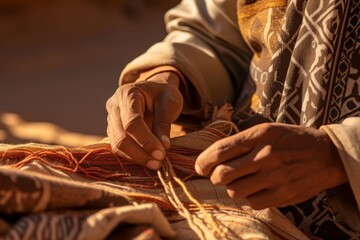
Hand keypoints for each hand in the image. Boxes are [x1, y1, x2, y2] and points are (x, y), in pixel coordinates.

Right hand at [106, 71, 182, 169]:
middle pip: (121, 136)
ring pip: (117, 145)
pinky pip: (119, 148)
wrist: (155, 91)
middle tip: (159, 162)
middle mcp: (114, 106)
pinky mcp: (113, 131)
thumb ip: (164, 123)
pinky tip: (148, 160)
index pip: (132, 123)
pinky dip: (133, 157)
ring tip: (156, 164)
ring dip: (136, 158)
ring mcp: (111, 120)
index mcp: (128, 94)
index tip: (161, 153)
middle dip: (140, 153)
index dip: (146, 141)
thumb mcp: (170, 102)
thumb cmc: (163, 94)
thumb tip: (163, 146)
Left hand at [195, 123, 347, 208]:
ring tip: (239, 180)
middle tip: (217, 175)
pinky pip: (252, 202)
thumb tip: (212, 158)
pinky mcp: (283, 195)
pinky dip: (247, 197)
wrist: (326, 155)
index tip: (200, 166)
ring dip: (231, 187)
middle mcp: (266, 156)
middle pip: (223, 174)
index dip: (204, 161)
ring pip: (235, 191)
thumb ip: (241, 142)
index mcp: (260, 135)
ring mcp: (275, 177)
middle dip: (214, 176)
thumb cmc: (291, 140)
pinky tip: (254, 188)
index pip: (221, 150)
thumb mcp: (267, 130)